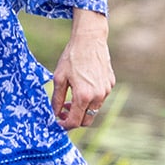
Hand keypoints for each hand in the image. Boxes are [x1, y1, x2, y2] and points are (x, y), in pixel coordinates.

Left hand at [51, 10, 114, 130]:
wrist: (89, 40)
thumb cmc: (72, 57)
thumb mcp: (59, 78)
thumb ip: (57, 99)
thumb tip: (54, 113)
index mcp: (83, 96)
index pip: (75, 121)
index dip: (65, 125)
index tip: (58, 122)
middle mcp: (98, 96)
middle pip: (87, 120)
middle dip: (75, 119)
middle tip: (64, 111)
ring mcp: (106, 90)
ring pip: (94, 109)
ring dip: (83, 108)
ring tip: (72, 97)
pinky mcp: (110, 84)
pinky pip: (100, 97)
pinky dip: (91, 98)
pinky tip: (83, 85)